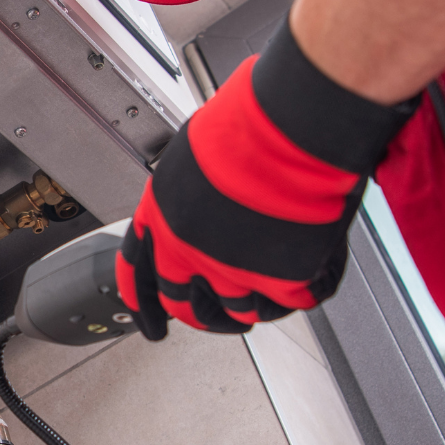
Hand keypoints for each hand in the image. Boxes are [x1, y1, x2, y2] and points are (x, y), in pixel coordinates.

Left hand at [116, 16, 416, 339]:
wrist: (296, 124)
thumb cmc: (250, 122)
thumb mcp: (192, 157)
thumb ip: (189, 197)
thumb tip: (199, 211)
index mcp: (160, 218)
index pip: (137, 275)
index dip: (143, 305)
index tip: (149, 322)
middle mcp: (187, 251)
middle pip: (185, 304)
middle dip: (200, 315)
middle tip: (215, 317)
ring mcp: (232, 270)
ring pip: (237, 312)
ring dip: (252, 306)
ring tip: (270, 288)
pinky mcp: (278, 281)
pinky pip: (287, 304)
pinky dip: (300, 291)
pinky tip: (306, 274)